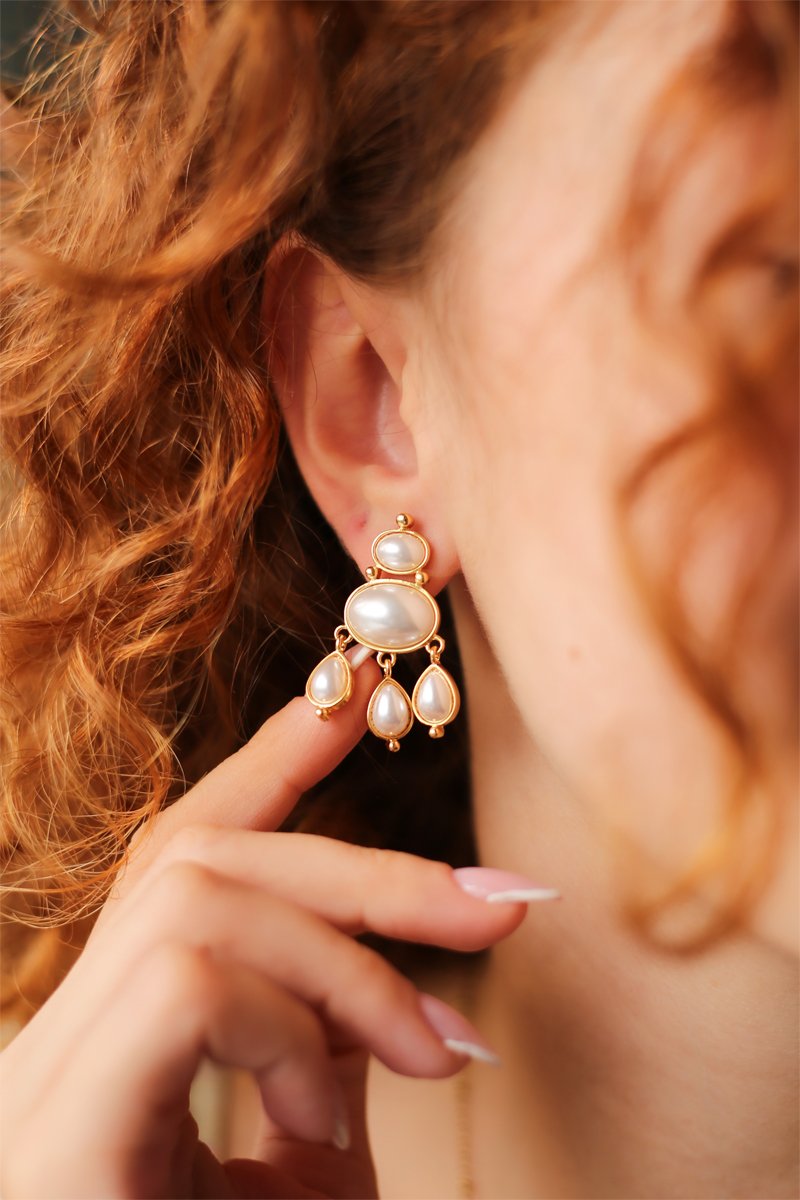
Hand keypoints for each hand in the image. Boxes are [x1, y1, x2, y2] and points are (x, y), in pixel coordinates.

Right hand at [1, 657, 530, 1198]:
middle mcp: (55, 1042)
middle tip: (500, 905)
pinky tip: (326, 1110)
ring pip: (197, 901)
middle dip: (361, 862)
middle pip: (200, 863)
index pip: (180, 860)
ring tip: (432, 1054)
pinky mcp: (60, 1126)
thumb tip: (396, 990)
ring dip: (342, 961)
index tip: (350, 698)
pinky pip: (188, 983)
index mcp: (111, 1044)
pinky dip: (290, 1019)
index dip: (265, 767)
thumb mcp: (301, 1175)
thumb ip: (330, 1067)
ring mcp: (42, 1080)